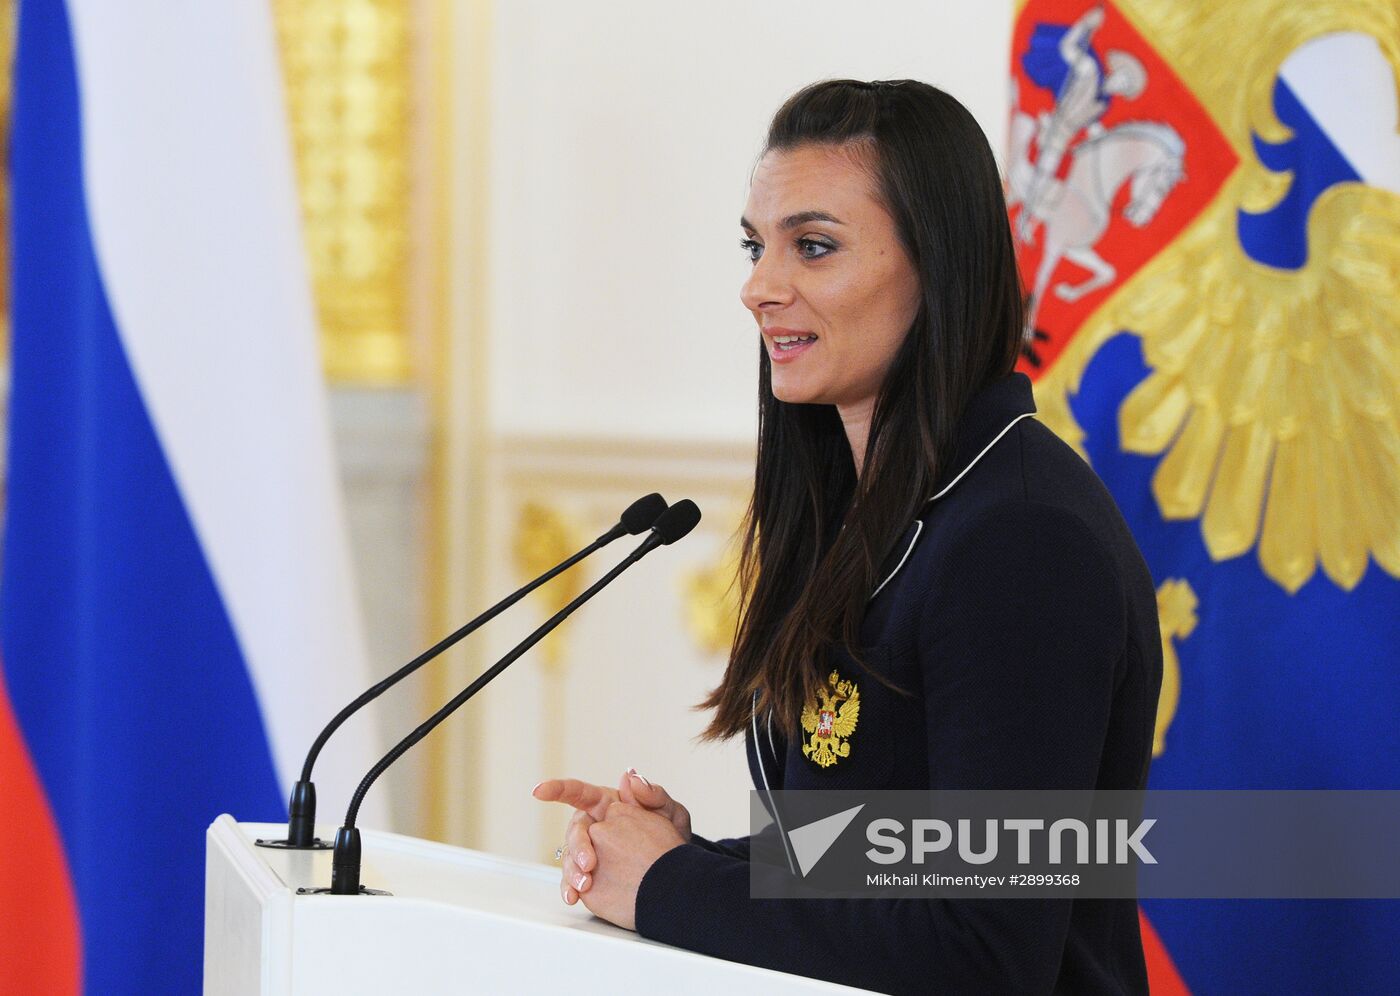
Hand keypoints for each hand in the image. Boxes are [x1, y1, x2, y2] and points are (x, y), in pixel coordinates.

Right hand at [532, 770, 690, 906]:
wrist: (678, 873)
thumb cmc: (671, 836)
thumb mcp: (671, 812)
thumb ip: (653, 794)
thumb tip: (630, 777)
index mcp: (606, 805)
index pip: (579, 793)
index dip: (557, 789)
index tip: (539, 791)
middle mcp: (593, 826)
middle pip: (575, 831)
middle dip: (578, 847)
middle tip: (590, 864)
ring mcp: (590, 851)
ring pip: (570, 858)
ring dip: (572, 871)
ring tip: (584, 885)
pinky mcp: (591, 875)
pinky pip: (574, 879)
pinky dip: (570, 887)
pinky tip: (573, 896)